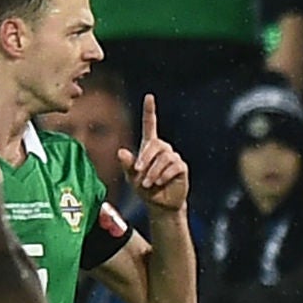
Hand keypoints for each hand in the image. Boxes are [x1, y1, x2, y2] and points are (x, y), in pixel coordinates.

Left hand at [117, 93, 189, 213]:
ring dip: (153, 171)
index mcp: (149, 147)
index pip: (150, 125)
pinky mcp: (181, 167)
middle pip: (155, 144)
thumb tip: (121, 151)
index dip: (150, 111)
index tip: (149, 97)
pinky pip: (173, 166)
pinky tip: (159, 183)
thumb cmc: (145, 189)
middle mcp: (162, 149)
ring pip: (163, 158)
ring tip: (148, 183)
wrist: (160, 204)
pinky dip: (163, 175)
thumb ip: (127, 165)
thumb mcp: (132, 178)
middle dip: (145, 158)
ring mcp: (173, 157)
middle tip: (138, 171)